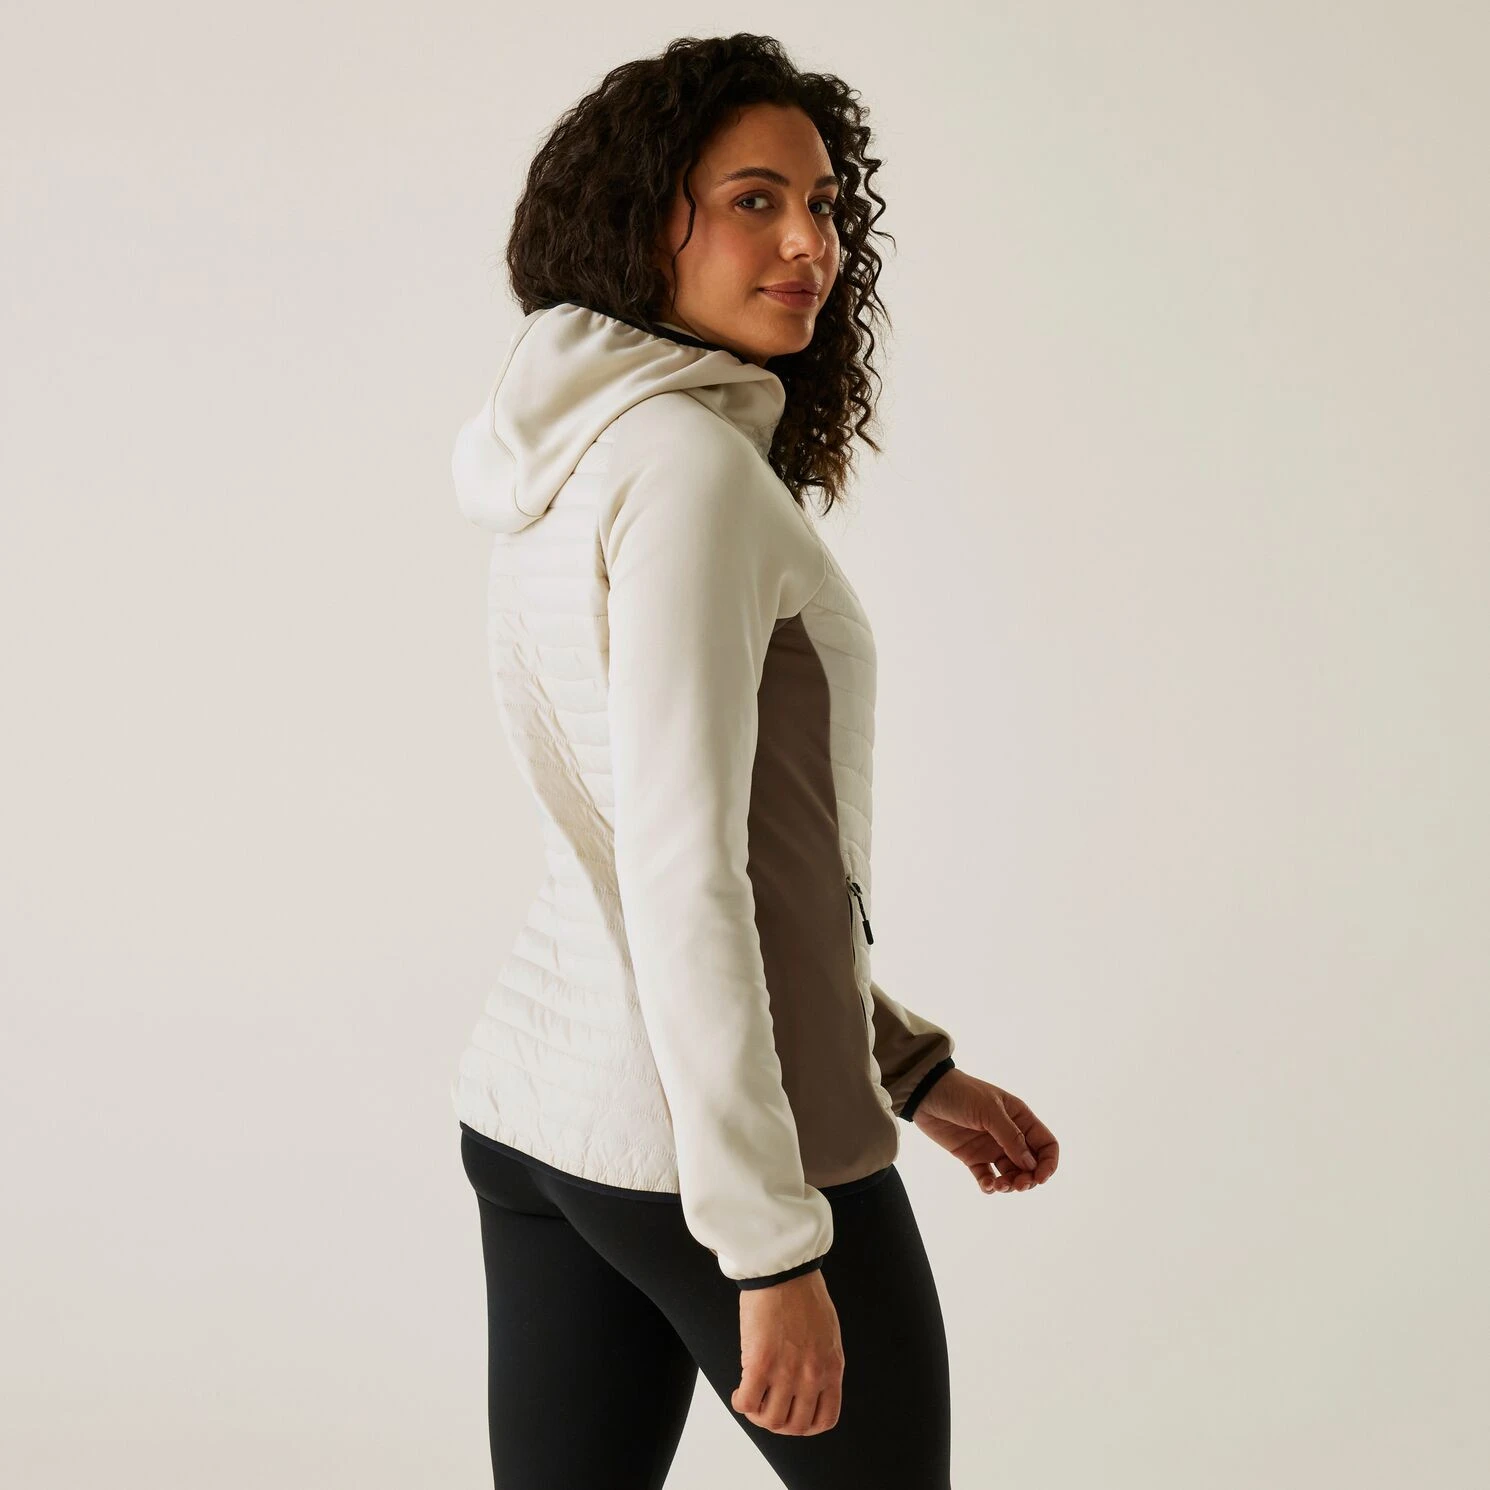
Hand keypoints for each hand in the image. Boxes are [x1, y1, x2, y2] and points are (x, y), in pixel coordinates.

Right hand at [732, 1268, 843, 1435]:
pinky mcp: (760, 1363)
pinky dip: (741, 1403)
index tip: (793, 1416)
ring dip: (758, 1415)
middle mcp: (811, 1376)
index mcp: (832, 1369)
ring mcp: (786, 1372)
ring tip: (752, 1399)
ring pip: (770, 1420)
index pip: (825, 1419)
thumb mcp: (828, 1335)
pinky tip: (739, 1391)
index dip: (805, 1426)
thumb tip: (806, 1385)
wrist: (785, 1271)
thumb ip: (821, 1363)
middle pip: (795, 1426)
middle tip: (767, 1409)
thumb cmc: (804, 1294)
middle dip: (779, 1423)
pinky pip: (747, 1402)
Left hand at [911, 1068, 1057, 1194]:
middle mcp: (1008, 1134)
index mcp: (1020, 1118)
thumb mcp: (989, 1110)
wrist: (926, 1092)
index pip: (1046, 1145)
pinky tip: (987, 1184)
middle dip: (1028, 1179)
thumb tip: (1031, 1164)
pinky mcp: (972, 1157)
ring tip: (1000, 1185)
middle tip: (1018, 1185)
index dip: (1048, 1163)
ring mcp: (990, 1146)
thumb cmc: (961, 1093)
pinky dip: (990, 1185)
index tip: (1040, 1178)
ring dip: (1010, 1184)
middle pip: (1030, 1164)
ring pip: (1010, 1174)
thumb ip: (1011, 1137)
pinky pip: (987, 1177)